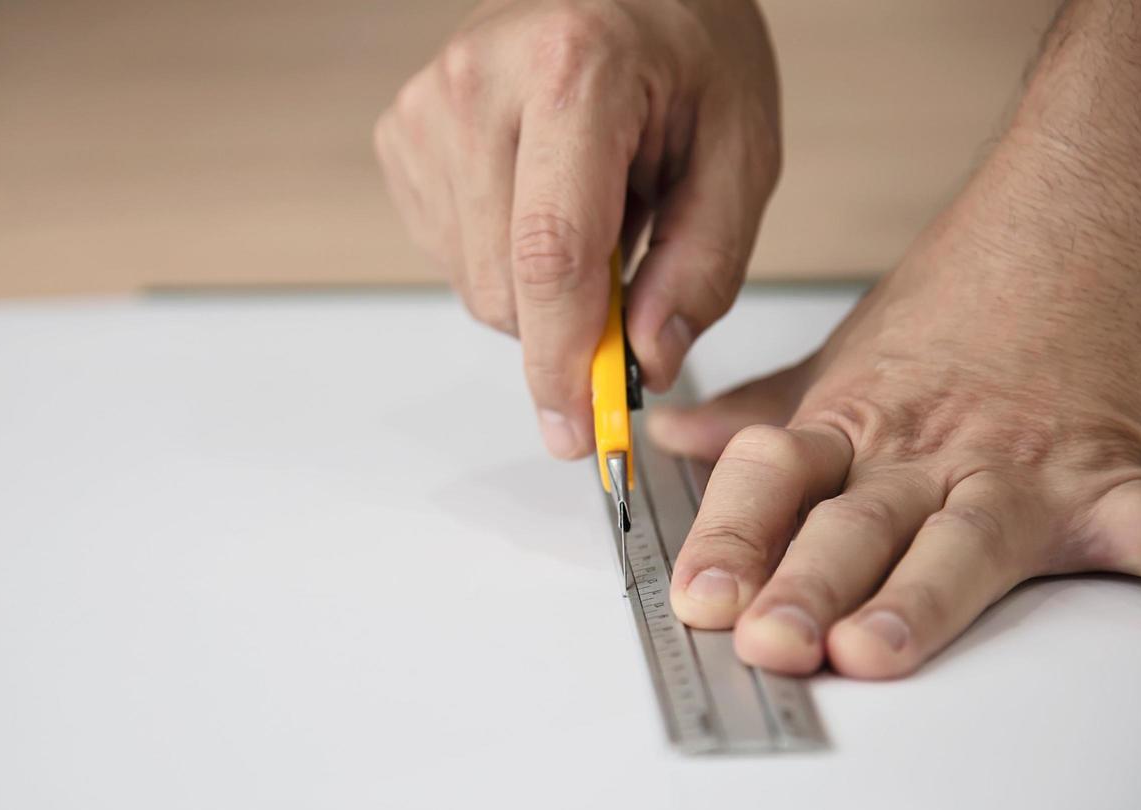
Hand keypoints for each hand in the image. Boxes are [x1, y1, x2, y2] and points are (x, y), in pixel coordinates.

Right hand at [374, 0, 779, 457]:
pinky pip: (450, 256)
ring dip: (539, 287)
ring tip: (590, 205)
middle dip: (568, 325)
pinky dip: (504, 258)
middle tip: (632, 273)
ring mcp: (426, 107)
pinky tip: (540, 198)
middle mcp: (478, 82)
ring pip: (474, 283)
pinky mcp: (401, 134)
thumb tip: (644, 363)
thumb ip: (702, 268)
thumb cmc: (685, 49)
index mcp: (572, 71)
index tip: (580, 429)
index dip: (564, 359)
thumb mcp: (739, 152)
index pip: (552, 253)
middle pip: (504, 285)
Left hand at [650, 131, 1140, 678]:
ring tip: (880, 649)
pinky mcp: (1127, 469)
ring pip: (966, 537)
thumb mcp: (847, 358)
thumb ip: (760, 418)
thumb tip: (673, 441)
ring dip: (923, 596)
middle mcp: (929, 450)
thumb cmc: (974, 292)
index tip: (695, 600)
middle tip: (768, 638)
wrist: (1097, 196)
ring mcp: (1027, 462)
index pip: (771, 481)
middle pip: (854, 520)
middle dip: (805, 583)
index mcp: (857, 424)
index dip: (727, 539)